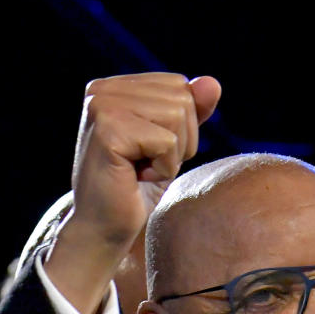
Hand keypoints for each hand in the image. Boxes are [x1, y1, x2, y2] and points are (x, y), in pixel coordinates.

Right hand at [45, 71, 220, 313]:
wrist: (103, 230)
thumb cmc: (136, 190)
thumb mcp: (171, 146)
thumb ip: (191, 112)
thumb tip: (212, 83)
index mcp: (114, 87)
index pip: (179, 85)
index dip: (181, 127)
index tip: (150, 153)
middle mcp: (102, 89)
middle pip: (181, 98)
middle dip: (179, 141)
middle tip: (146, 166)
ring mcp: (101, 106)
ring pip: (177, 116)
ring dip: (171, 155)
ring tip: (142, 171)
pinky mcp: (108, 129)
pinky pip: (166, 141)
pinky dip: (163, 168)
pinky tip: (137, 179)